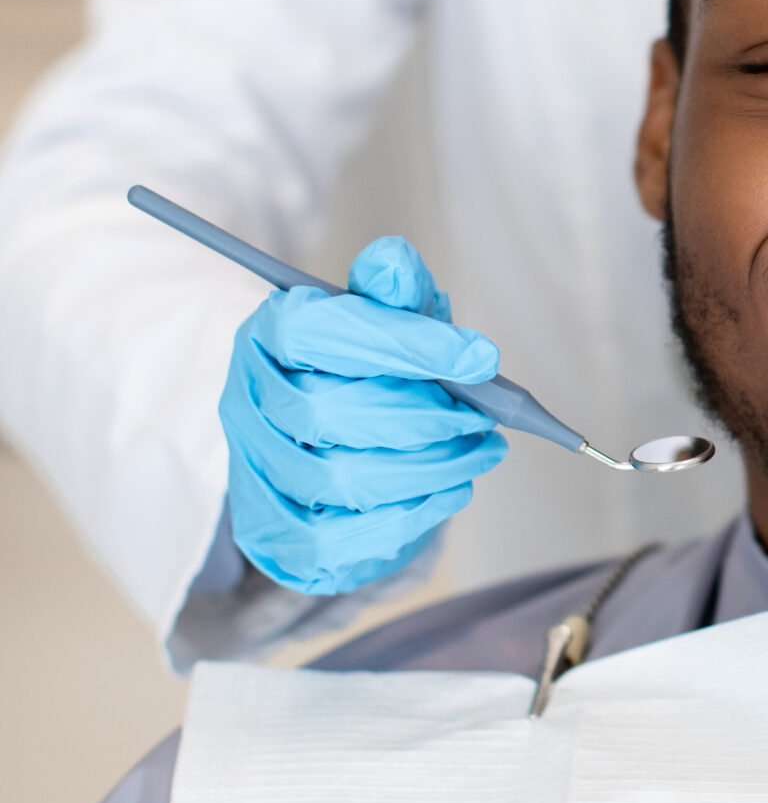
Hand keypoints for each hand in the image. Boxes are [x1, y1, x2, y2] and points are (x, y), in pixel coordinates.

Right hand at [219, 236, 507, 594]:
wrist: (340, 447)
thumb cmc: (372, 371)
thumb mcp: (389, 320)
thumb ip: (394, 291)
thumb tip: (394, 263)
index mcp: (269, 335)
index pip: (317, 331)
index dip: (403, 344)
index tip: (480, 357)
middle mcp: (247, 402)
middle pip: (328, 414)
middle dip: (424, 418)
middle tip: (484, 417)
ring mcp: (255, 472)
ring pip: (339, 480)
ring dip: (429, 468)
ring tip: (481, 450)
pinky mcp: (275, 533)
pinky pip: (338, 539)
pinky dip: (410, 517)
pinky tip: (451, 490)